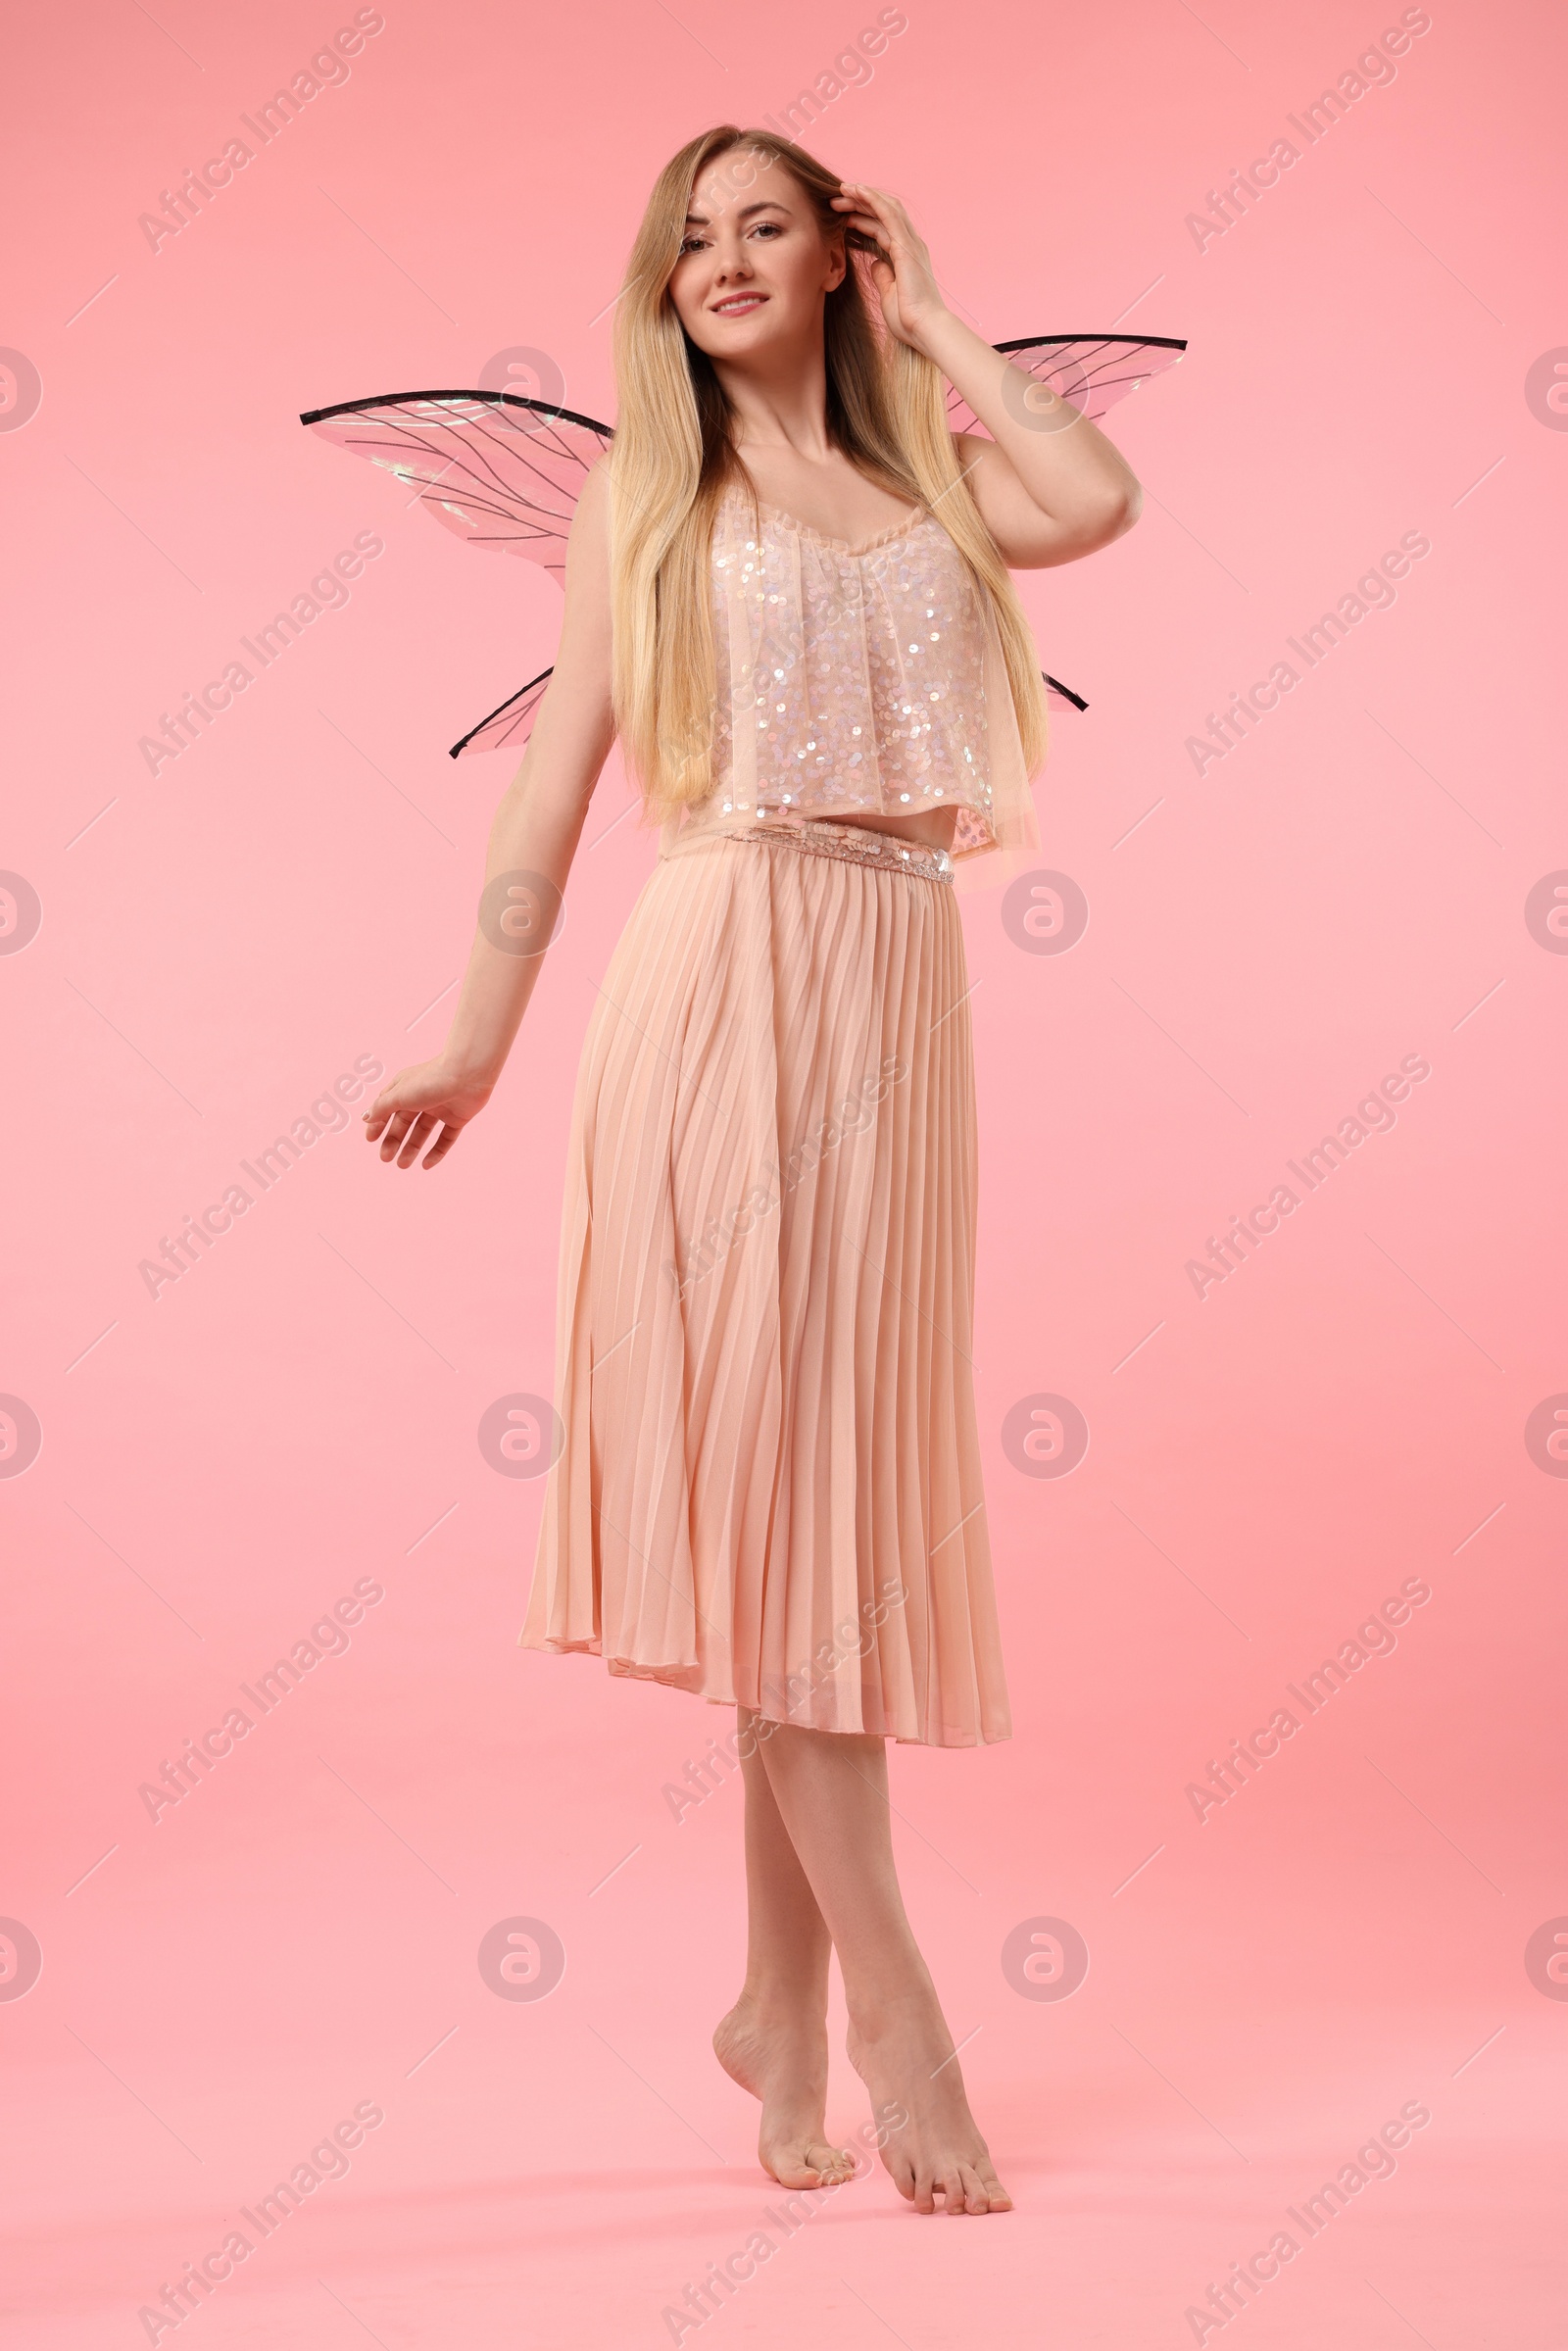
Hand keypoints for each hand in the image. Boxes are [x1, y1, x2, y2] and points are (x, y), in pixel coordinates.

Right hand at [362, 1058, 495, 1168]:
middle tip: (385, 1158)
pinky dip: (437, 1152)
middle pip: (404, 1123)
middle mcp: (421, 1097)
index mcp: (405, 1087)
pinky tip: (426, 1165)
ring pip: (423, 1132)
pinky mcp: (457, 1117)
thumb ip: (382, 1108)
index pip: (387, 1107)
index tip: (370, 1140)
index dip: (378, 1123)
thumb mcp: (399, 1095)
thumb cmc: (430, 1080)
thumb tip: (365, 1117)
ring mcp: (440, 1107)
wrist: (467, 1074)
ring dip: (411, 1148)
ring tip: (402, 1165)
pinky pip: (445, 1138)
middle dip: (393, 1140)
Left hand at [830, 182, 947, 352]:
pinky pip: (888, 214)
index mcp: (905, 255)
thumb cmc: (909, 320)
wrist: (925, 329)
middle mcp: (910, 244)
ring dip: (863, 196)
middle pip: (883, 213)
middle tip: (836, 199)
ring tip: (843, 189)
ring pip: (885, 207)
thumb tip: (875, 262)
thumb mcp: (888, 294)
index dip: (861, 217)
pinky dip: (872, 200)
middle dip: (859, 203)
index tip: (841, 215)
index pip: (882, 227)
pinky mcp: (906, 246)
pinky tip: (857, 191)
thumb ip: (883, 275)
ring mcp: (910, 243)